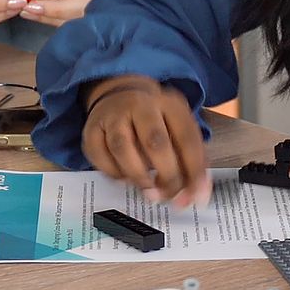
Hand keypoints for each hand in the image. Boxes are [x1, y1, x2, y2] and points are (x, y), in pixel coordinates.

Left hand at [22, 0, 138, 25]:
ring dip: (52, 18)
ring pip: (83, 18)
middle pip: (85, 5)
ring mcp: (121, 5)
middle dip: (53, 9)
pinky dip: (59, 22)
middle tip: (28, 7)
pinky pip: (83, 24)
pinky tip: (41, 18)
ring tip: (29, 13)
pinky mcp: (111, 18)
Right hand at [80, 75, 210, 206]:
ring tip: (148, 191)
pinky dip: (113, 173)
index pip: (187, 138)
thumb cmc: (155, 120)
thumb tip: (198, 193)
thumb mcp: (177, 127)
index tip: (195, 196)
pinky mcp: (91, 129)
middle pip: (155, 142)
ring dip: (138, 176)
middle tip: (169, 196)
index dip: (194, 171)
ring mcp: (113, 115)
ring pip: (122, 147)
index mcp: (170, 104)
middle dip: (166, 176)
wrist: (118, 94)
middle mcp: (141, 105)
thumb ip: (190, 159)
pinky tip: (125, 179)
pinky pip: (99, 155)